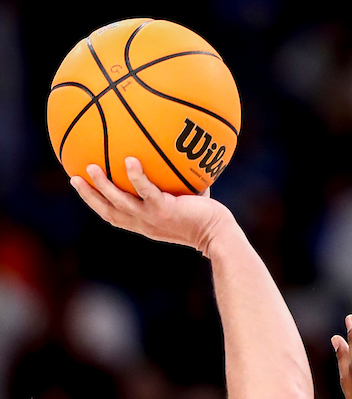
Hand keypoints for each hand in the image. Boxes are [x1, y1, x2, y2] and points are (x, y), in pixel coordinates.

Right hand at [70, 158, 230, 255]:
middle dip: (90, 196)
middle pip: (109, 211)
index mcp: (143, 223)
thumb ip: (169, 181)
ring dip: (104, 186)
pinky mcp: (165, 210)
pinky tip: (129, 160)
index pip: (113, 215)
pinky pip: (147, 192)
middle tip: (73, 177)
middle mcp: (144, 224)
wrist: (217, 233)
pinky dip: (137, 177)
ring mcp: (153, 218)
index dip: (95, 202)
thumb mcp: (180, 199)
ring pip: (121, 203)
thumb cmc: (202, 215)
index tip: (80, 185)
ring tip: (91, 167)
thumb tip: (167, 152)